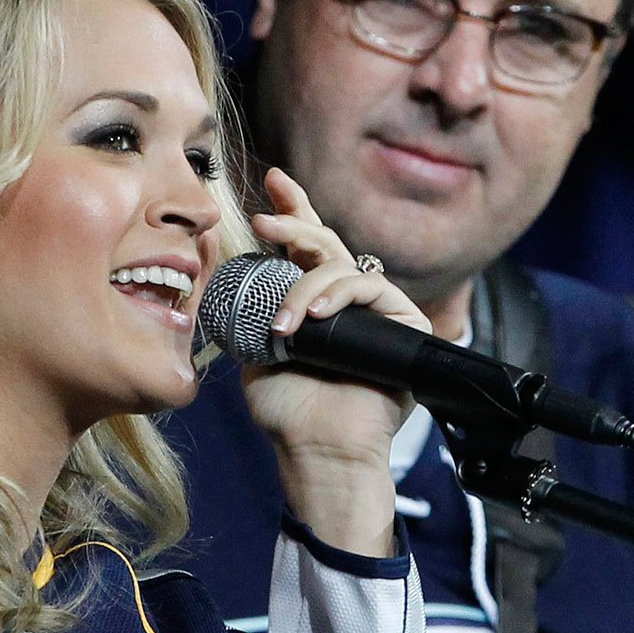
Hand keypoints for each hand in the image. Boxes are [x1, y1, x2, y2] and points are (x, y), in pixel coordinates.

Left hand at [242, 168, 431, 557]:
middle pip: (327, 242)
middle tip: (263, 222)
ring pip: (342, 264)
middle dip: (294, 222)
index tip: (274, 182)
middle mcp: (345, 303)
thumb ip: (253, 310)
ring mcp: (374, 311)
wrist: (316, 450)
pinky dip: (336, 295)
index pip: (305, 249)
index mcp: (312, 305)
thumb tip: (230, 267)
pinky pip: (370, 286)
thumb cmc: (286, 413)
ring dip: (306, 285)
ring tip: (284, 323)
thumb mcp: (255, 350)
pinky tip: (313, 317)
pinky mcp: (402, 322)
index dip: (293, 211)